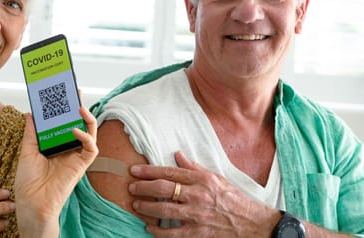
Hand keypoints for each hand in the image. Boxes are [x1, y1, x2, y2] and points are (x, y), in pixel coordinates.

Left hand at [15, 106, 97, 236]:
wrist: (31, 202)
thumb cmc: (28, 182)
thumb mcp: (27, 151)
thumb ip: (31, 132)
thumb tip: (31, 113)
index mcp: (56, 144)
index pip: (64, 122)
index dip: (66, 108)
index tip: (64, 93)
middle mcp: (68, 148)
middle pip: (79, 123)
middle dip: (79, 107)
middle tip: (76, 92)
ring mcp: (76, 156)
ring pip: (90, 133)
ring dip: (88, 119)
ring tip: (80, 107)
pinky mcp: (81, 165)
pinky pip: (91, 149)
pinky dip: (86, 137)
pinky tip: (75, 130)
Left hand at [128, 151, 279, 237]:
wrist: (253, 224)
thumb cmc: (234, 199)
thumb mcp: (216, 178)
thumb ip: (194, 167)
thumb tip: (177, 154)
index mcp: (202, 180)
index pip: (169, 172)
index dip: (149, 171)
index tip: (134, 170)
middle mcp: (198, 196)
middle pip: (163, 189)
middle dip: (143, 188)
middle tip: (131, 187)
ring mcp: (197, 215)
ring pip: (164, 210)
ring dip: (146, 207)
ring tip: (137, 205)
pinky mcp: (198, 234)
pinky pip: (172, 234)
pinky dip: (158, 231)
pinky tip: (149, 227)